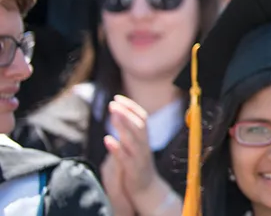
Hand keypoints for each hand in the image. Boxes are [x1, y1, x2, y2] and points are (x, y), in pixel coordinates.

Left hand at [105, 96, 172, 213]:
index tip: (118, 97)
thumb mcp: (135, 145)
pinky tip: (107, 139)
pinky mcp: (133, 169)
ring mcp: (140, 156)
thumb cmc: (137, 165)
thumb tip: (118, 114)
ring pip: (133, 138)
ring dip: (123, 125)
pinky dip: (117, 147)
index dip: (131, 106)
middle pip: (139, 124)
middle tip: (112, 103)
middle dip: (126, 112)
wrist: (146, 188)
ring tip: (112, 114)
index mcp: (145, 138)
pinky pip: (125, 156)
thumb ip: (129, 131)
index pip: (142, 116)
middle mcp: (144, 144)